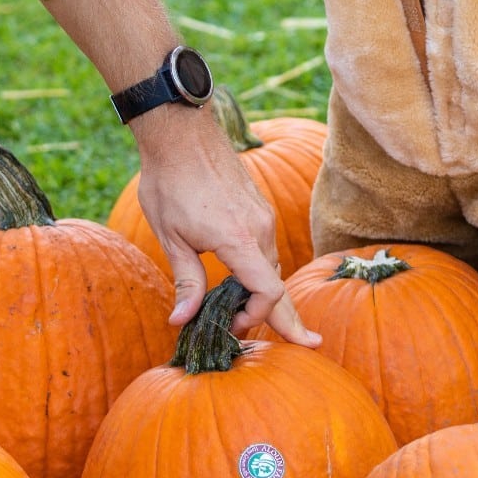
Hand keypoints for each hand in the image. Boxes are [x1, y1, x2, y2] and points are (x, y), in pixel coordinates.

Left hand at [129, 107, 320, 346]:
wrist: (181, 133)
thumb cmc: (170, 182)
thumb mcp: (171, 236)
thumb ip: (186, 281)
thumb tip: (181, 321)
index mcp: (240, 239)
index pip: (269, 292)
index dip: (257, 316)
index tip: (233, 325)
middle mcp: (260, 227)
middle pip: (279, 283)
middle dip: (289, 317)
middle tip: (307, 344)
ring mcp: (262, 214)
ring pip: (272, 264)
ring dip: (264, 292)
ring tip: (249, 317)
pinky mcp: (257, 206)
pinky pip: (266, 246)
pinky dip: (261, 269)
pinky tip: (246, 282)